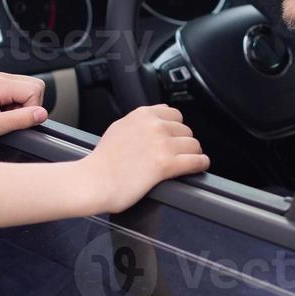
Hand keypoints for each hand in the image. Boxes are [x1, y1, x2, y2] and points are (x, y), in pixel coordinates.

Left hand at [0, 72, 47, 147]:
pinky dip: (13, 105)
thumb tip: (42, 114)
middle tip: (9, 117)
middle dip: (28, 105)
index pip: (35, 90)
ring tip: (2, 116)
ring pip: (27, 89)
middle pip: (35, 86)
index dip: (30, 109)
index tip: (15, 120)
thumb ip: (21, 119)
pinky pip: (16, 92)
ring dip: (20, 106)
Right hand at [82, 105, 209, 212]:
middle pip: (186, 130)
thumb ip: (140, 121)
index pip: (174, 114)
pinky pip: (196, 161)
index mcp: (142, 114)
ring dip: (192, 154)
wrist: (93, 181)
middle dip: (183, 142)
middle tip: (176, 154)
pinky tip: (199, 166)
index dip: (176, 128)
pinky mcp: (166, 164)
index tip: (174, 138)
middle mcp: (154, 125)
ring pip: (193, 145)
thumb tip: (158, 117)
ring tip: (188, 162)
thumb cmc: (102, 161)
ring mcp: (161, 144)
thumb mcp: (119, 128)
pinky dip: (201, 164)